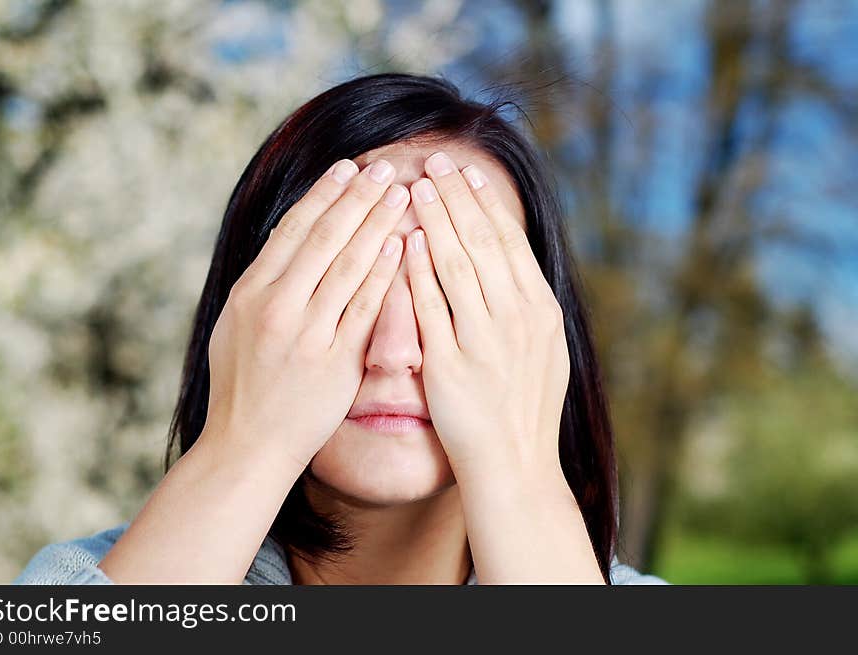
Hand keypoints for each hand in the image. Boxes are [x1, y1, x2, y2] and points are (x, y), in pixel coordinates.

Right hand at [201, 158, 407, 470]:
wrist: (248, 445)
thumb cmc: (243, 385)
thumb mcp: (235, 326)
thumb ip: (263, 285)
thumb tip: (288, 243)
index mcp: (249, 293)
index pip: (291, 230)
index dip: (322, 195)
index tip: (346, 167)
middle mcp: (275, 306)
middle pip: (322, 238)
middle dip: (356, 198)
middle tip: (384, 167)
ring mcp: (305, 333)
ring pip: (346, 265)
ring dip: (376, 225)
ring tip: (400, 194)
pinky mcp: (333, 360)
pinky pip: (363, 307)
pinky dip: (383, 273)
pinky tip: (401, 245)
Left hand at [405, 152, 568, 477]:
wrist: (515, 465)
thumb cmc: (523, 407)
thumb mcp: (542, 349)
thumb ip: (525, 304)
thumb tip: (508, 261)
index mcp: (540, 310)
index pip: (508, 241)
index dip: (484, 202)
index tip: (464, 170)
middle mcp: (518, 319)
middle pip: (482, 242)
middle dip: (455, 196)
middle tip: (432, 160)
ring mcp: (486, 341)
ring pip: (457, 264)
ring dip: (435, 220)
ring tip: (413, 186)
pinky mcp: (453, 365)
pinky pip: (431, 307)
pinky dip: (418, 270)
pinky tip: (405, 241)